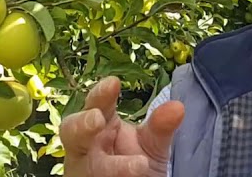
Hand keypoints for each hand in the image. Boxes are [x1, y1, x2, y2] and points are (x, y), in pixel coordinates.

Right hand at [61, 76, 184, 176]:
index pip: (96, 103)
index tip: (113, 83)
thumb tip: (178, 107)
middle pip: (72, 132)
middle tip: (97, 119)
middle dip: (81, 124)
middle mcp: (86, 146)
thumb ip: (161, 127)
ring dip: (110, 166)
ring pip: (83, 166)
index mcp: (101, 123)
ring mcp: (84, 169)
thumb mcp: (152, 144)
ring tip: (140, 166)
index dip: (101, 94)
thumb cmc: (137, 161)